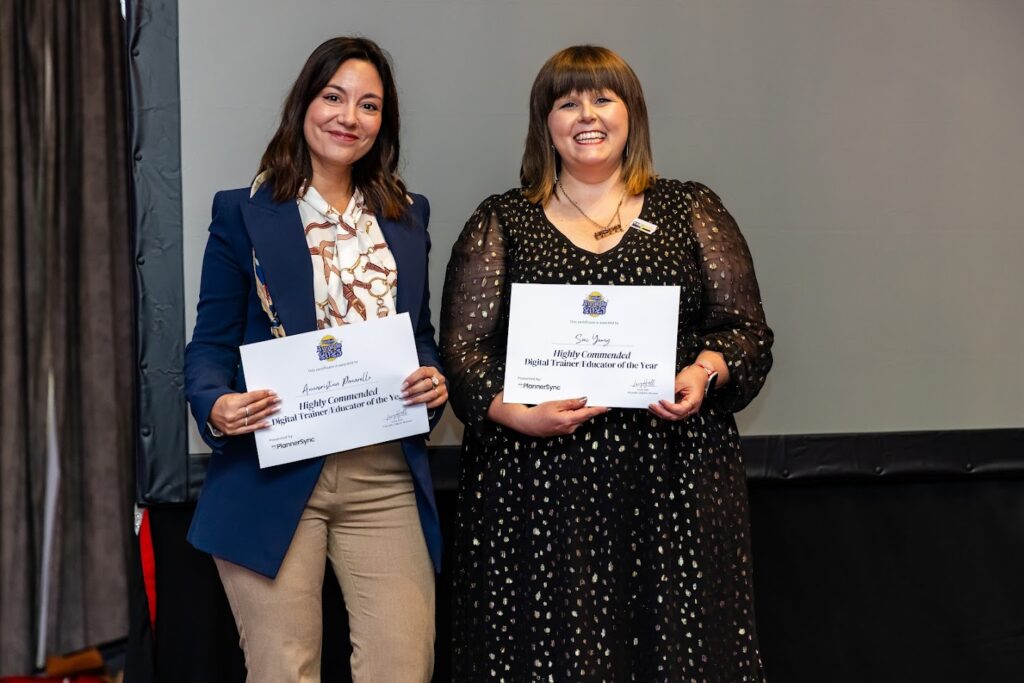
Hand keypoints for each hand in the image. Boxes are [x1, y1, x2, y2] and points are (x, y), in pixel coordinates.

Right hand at [210, 389, 279, 435]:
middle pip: (254, 408)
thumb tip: (263, 396)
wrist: (208, 412)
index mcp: (232, 403)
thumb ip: (247, 398)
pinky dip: (259, 426)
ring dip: (266, 413)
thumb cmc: (221, 403)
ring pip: (253, 418)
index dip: (263, 395)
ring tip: (275, 408)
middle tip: (277, 399)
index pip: (251, 398)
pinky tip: (268, 423)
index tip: (272, 393)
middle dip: (267, 403)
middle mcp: (233, 414)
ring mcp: (233, 424)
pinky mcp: (233, 431)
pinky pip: (249, 429)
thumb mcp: (233, 396)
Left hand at [401, 367, 447, 409]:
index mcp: (431, 370)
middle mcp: (439, 378)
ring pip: (431, 394)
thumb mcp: (418, 375)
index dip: (412, 379)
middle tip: (403, 395)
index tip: (403, 386)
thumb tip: (401, 386)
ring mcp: (442, 387)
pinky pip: (436, 402)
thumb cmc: (423, 379)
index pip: (422, 372)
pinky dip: (427, 405)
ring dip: (418, 399)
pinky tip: (418, 406)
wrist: (434, 383)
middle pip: (427, 384)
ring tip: (408, 402)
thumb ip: (412, 378)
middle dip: (413, 390)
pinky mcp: (444, 396)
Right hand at [489, 393, 609, 437]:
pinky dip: (573, 414)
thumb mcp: (555, 404)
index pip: (587, 414)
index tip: (607, 406)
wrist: (528, 423)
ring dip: (579, 410)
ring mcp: (567, 430)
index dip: (598, 410)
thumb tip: (584, 401)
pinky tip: (567, 408)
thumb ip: (571, 403)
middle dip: (588, 407)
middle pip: (584, 416)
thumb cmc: (539, 413)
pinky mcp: (564, 430)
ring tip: (575, 400)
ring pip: (579, 418)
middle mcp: (570, 428)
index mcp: (568, 420)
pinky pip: (573, 421)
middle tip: (593, 396)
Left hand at [648, 365, 708, 420]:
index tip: (661, 401)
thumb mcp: (680, 381)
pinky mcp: (683, 406)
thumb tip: (660, 395)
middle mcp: (691, 408)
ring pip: (673, 416)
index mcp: (693, 402)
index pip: (679, 410)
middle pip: (675, 416)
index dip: (669, 407)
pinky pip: (673, 411)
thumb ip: (671, 390)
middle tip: (653, 406)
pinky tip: (658, 407)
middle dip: (662, 412)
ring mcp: (687, 408)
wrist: (700, 373)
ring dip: (662, 413)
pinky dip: (665, 410)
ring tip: (653, 407)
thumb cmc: (694, 376)